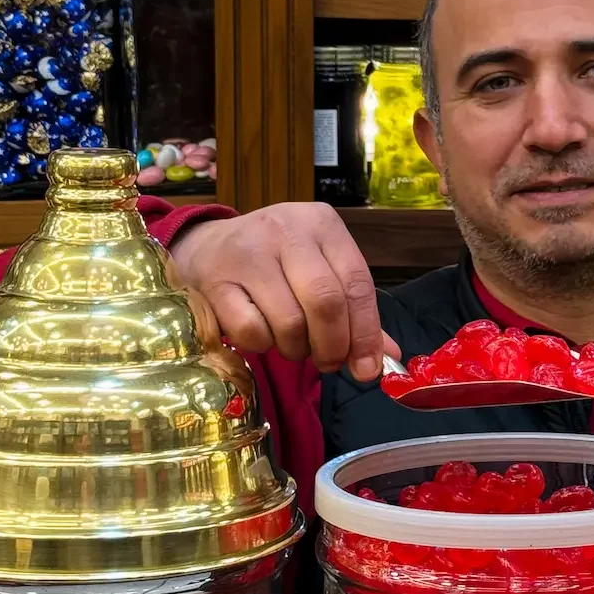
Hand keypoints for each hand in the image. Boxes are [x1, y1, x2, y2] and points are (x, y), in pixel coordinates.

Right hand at [169, 204, 397, 377]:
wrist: (205, 246)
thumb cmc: (274, 261)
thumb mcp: (319, 269)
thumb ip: (353, 308)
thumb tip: (387, 357)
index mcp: (322, 224)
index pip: (358, 283)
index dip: (367, 333)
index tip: (368, 369)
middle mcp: (287, 230)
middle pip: (326, 302)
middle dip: (333, 346)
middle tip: (328, 362)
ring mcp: (248, 253)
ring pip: (290, 321)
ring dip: (296, 349)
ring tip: (292, 343)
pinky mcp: (215, 280)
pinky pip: (251, 331)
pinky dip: (263, 345)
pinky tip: (262, 335)